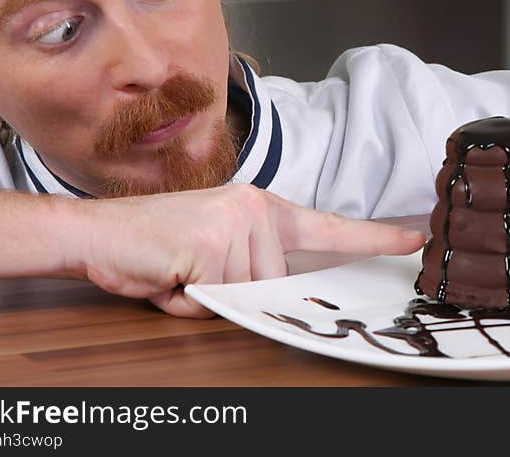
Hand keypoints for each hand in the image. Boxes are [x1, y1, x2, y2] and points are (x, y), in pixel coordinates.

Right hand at [81, 184, 426, 317]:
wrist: (97, 233)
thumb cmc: (157, 246)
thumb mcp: (216, 253)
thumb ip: (253, 268)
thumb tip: (278, 296)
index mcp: (261, 207)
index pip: (328, 228)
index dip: (373, 237)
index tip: (411, 240)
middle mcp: (254, 208)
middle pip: (274, 284)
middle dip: (234, 292)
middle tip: (194, 270)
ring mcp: (235, 222)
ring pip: (245, 295)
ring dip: (208, 297)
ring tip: (179, 271)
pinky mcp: (212, 243)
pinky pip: (215, 299)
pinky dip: (188, 301)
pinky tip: (170, 275)